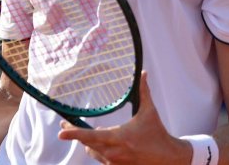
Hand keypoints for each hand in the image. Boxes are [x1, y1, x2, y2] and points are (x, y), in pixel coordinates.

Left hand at [57, 71, 190, 164]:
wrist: (168, 158)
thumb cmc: (157, 133)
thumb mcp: (150, 112)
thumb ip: (144, 92)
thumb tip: (143, 73)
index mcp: (119, 138)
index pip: (90, 136)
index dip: (74, 133)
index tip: (60, 132)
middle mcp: (113, 153)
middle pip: (86, 143)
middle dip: (76, 134)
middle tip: (65, 125)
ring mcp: (114, 163)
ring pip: (92, 152)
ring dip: (89, 143)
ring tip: (87, 134)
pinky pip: (101, 159)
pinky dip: (99, 150)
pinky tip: (102, 144)